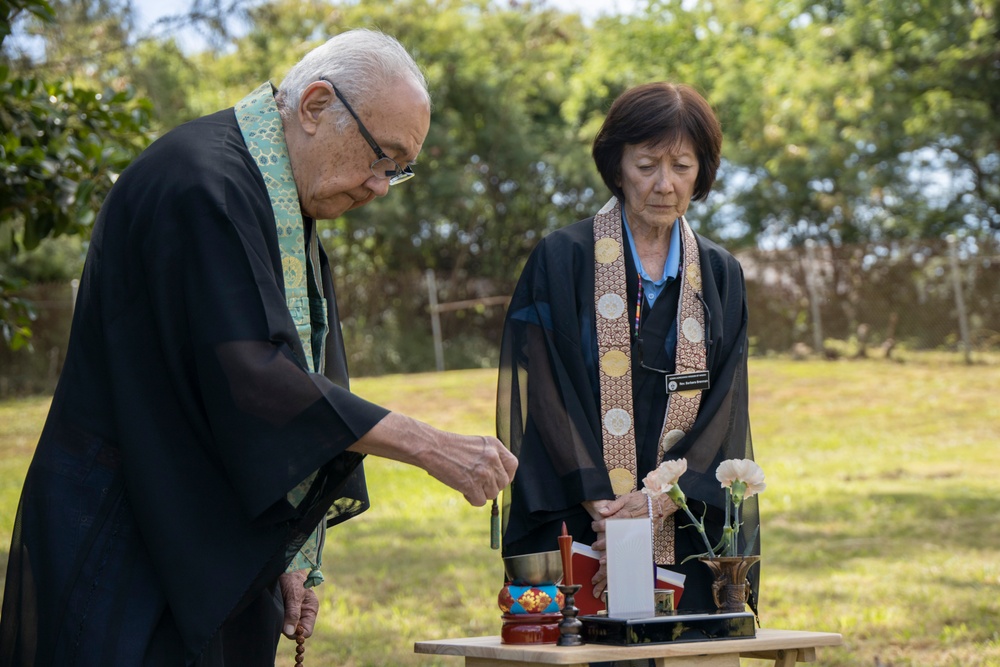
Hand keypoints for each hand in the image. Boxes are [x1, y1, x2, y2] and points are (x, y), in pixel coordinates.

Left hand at [279, 569, 318, 638]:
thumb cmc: (292, 577)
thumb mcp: (294, 594)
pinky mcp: (284, 610)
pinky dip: (277, 618)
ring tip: (278, 607)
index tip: (287, 627)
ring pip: (287, 627)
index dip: (298, 633)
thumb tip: (290, 632)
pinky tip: (275, 608)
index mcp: (311, 609)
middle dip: (287, 627)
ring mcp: (293, 612)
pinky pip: (281, 620)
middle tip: (281, 615)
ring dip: (281, 622)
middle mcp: (303, 613)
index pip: (307, 631)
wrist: (283, 565)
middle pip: (296, 631)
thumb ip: (293, 613)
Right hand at [349, 413, 517, 506]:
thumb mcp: (476, 445)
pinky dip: (471, 499)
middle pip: (503, 483)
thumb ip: (490, 458)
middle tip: (475, 482)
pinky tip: (462, 489)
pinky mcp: (473, 485)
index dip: (506, 475)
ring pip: (492, 494)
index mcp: (494, 445)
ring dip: (480, 493)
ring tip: (466, 482)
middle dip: (491, 486)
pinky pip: (480, 501)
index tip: (497, 479)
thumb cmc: (450, 448)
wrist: (431, 447)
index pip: (513, 465)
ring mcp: (483, 472)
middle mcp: (492, 457)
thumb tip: (500, 481)